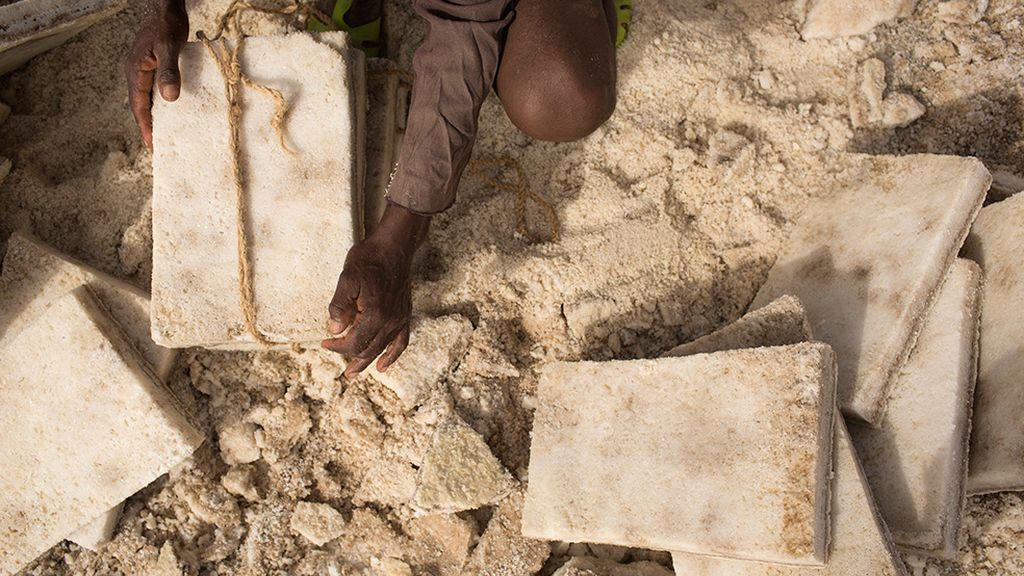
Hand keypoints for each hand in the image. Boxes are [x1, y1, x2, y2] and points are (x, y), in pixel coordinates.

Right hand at [126, 0, 187, 147]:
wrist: (164, 8)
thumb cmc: (166, 25)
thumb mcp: (168, 48)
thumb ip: (169, 72)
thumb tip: (170, 98)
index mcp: (135, 71)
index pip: (139, 106)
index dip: (145, 126)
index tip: (152, 145)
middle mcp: (136, 73)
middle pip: (140, 106)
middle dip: (148, 126)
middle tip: (158, 147)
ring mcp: (143, 69)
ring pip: (147, 98)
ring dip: (154, 115)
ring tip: (164, 134)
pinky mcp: (153, 66)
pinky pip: (154, 89)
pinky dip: (160, 102)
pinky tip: (171, 110)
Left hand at [322, 204, 430, 377]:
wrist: (394, 246)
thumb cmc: (369, 259)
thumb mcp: (347, 278)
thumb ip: (339, 306)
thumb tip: (335, 329)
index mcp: (374, 314)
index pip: (354, 342)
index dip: (337, 346)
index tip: (325, 342)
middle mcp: (390, 320)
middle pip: (368, 349)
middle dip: (351, 358)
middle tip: (339, 368)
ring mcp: (399, 318)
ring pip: (383, 348)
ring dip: (368, 362)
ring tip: (355, 371)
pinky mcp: (405, 314)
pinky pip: (401, 341)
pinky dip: (392, 355)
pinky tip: (384, 364)